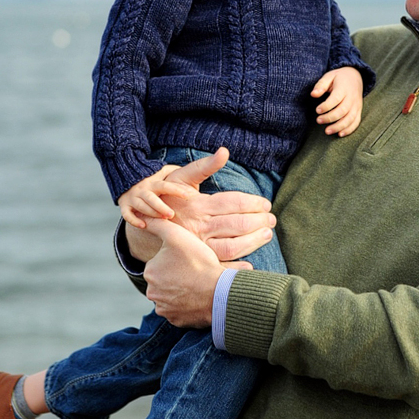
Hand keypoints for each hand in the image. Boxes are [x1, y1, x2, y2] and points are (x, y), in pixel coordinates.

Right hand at [119, 166, 190, 228]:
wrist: (126, 178)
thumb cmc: (151, 180)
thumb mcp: (162, 172)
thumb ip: (174, 171)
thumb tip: (193, 166)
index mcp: (153, 182)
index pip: (165, 186)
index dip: (176, 190)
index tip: (189, 195)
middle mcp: (143, 190)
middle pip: (151, 198)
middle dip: (161, 207)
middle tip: (172, 214)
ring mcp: (133, 198)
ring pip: (141, 207)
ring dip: (151, 213)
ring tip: (163, 220)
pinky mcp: (125, 206)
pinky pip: (127, 215)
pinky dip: (134, 220)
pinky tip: (143, 225)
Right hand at [125, 148, 275, 262]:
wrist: (146, 223)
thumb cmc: (169, 197)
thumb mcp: (183, 177)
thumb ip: (205, 165)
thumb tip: (224, 151)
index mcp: (197, 204)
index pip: (233, 203)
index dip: (253, 203)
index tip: (266, 204)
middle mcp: (198, 226)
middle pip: (236, 224)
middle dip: (258, 221)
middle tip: (272, 219)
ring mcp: (197, 246)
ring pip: (231, 246)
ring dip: (253, 241)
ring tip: (266, 234)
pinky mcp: (195, 260)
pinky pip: (219, 266)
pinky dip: (236, 267)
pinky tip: (251, 264)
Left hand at [142, 217, 253, 327]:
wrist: (219, 293)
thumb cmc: (199, 263)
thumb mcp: (178, 236)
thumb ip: (158, 224)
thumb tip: (142, 218)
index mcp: (149, 272)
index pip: (160, 262)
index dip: (176, 259)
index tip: (190, 259)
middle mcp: (152, 294)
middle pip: (165, 280)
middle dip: (177, 276)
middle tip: (195, 271)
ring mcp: (164, 310)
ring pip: (171, 295)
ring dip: (182, 291)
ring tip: (199, 284)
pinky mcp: (176, 321)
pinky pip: (180, 310)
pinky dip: (187, 305)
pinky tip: (199, 297)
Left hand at [311, 66, 363, 135]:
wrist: (355, 76)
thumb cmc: (339, 78)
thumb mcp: (329, 76)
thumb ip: (321, 85)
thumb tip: (313, 94)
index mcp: (344, 88)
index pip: (336, 98)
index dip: (327, 106)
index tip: (317, 110)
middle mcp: (352, 97)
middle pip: (342, 110)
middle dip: (330, 118)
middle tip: (318, 121)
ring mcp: (356, 105)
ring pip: (350, 118)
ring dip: (338, 126)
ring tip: (327, 131)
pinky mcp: (359, 111)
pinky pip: (356, 122)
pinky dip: (349, 130)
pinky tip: (340, 134)